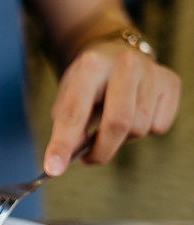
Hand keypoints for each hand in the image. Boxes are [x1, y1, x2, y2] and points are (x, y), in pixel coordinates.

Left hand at [43, 40, 180, 175]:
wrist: (114, 54)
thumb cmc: (87, 85)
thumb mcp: (68, 99)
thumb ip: (67, 128)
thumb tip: (67, 159)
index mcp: (90, 67)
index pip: (74, 114)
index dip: (62, 145)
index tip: (53, 170)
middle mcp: (124, 64)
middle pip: (117, 124)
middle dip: (101, 151)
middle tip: (89, 158)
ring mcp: (151, 71)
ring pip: (139, 128)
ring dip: (122, 139)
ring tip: (111, 123)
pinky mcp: (170, 82)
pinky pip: (159, 126)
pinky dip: (145, 130)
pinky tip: (135, 113)